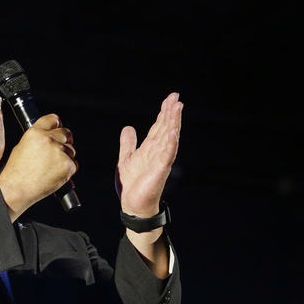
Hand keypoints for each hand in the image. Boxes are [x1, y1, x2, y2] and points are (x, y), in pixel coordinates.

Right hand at [0, 113, 77, 220]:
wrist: (16, 189)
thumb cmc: (15, 173)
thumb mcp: (21, 147)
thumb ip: (37, 139)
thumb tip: (49, 137)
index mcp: (35, 133)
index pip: (53, 119)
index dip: (57, 124)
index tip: (59, 128)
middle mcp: (48, 140)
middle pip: (66, 133)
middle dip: (64, 141)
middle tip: (58, 152)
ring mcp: (59, 152)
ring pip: (71, 150)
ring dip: (65, 157)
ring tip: (50, 168)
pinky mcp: (68, 165)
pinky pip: (74, 164)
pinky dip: (67, 170)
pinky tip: (54, 175)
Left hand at [116, 92, 182, 215]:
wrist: (133, 204)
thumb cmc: (132, 184)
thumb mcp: (126, 158)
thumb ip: (128, 144)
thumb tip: (128, 128)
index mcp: (150, 148)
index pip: (159, 126)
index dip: (164, 112)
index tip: (171, 98)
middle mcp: (157, 152)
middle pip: (166, 128)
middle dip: (171, 113)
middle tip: (176, 98)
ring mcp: (160, 160)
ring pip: (169, 138)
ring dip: (173, 123)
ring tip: (177, 109)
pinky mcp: (160, 170)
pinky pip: (167, 155)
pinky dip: (170, 143)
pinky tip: (172, 132)